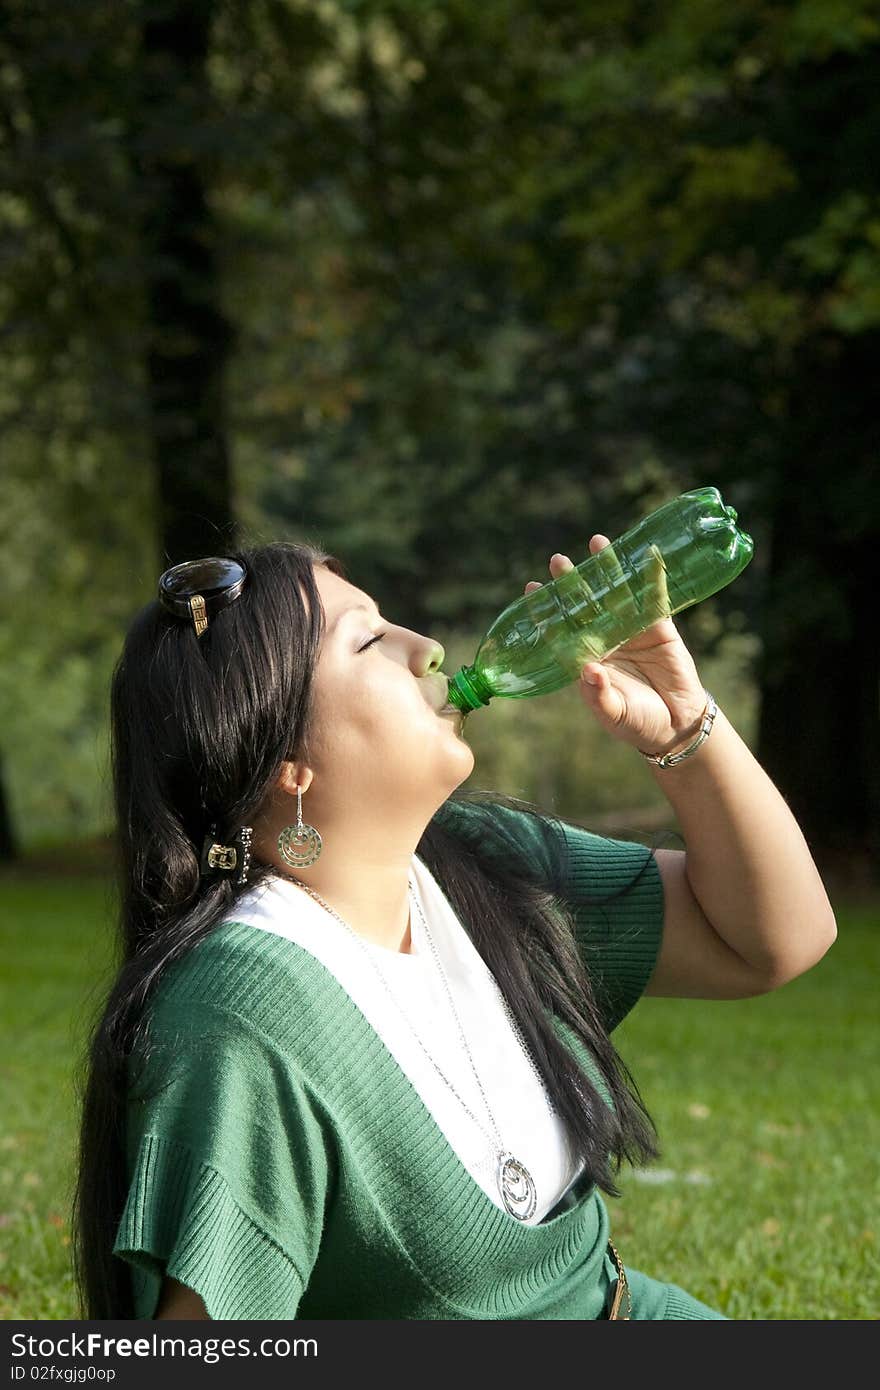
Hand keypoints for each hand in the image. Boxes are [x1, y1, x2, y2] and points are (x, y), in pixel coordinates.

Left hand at [524, 537, 707, 756]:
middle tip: (558, 561)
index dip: (547, 609)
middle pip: (585, 605)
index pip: (562, 629)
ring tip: (597, 542)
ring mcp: (631, 630)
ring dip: (607, 569)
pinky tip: (648, 555)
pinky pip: (655, 598)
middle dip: (572, 583)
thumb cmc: (637, 723)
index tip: (532, 588)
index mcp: (585, 658)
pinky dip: (652, 577)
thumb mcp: (614, 714)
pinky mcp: (659, 628)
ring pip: (616, 594)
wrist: (675, 726)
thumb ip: (599, 695)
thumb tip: (588, 670)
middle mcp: (604, 639)